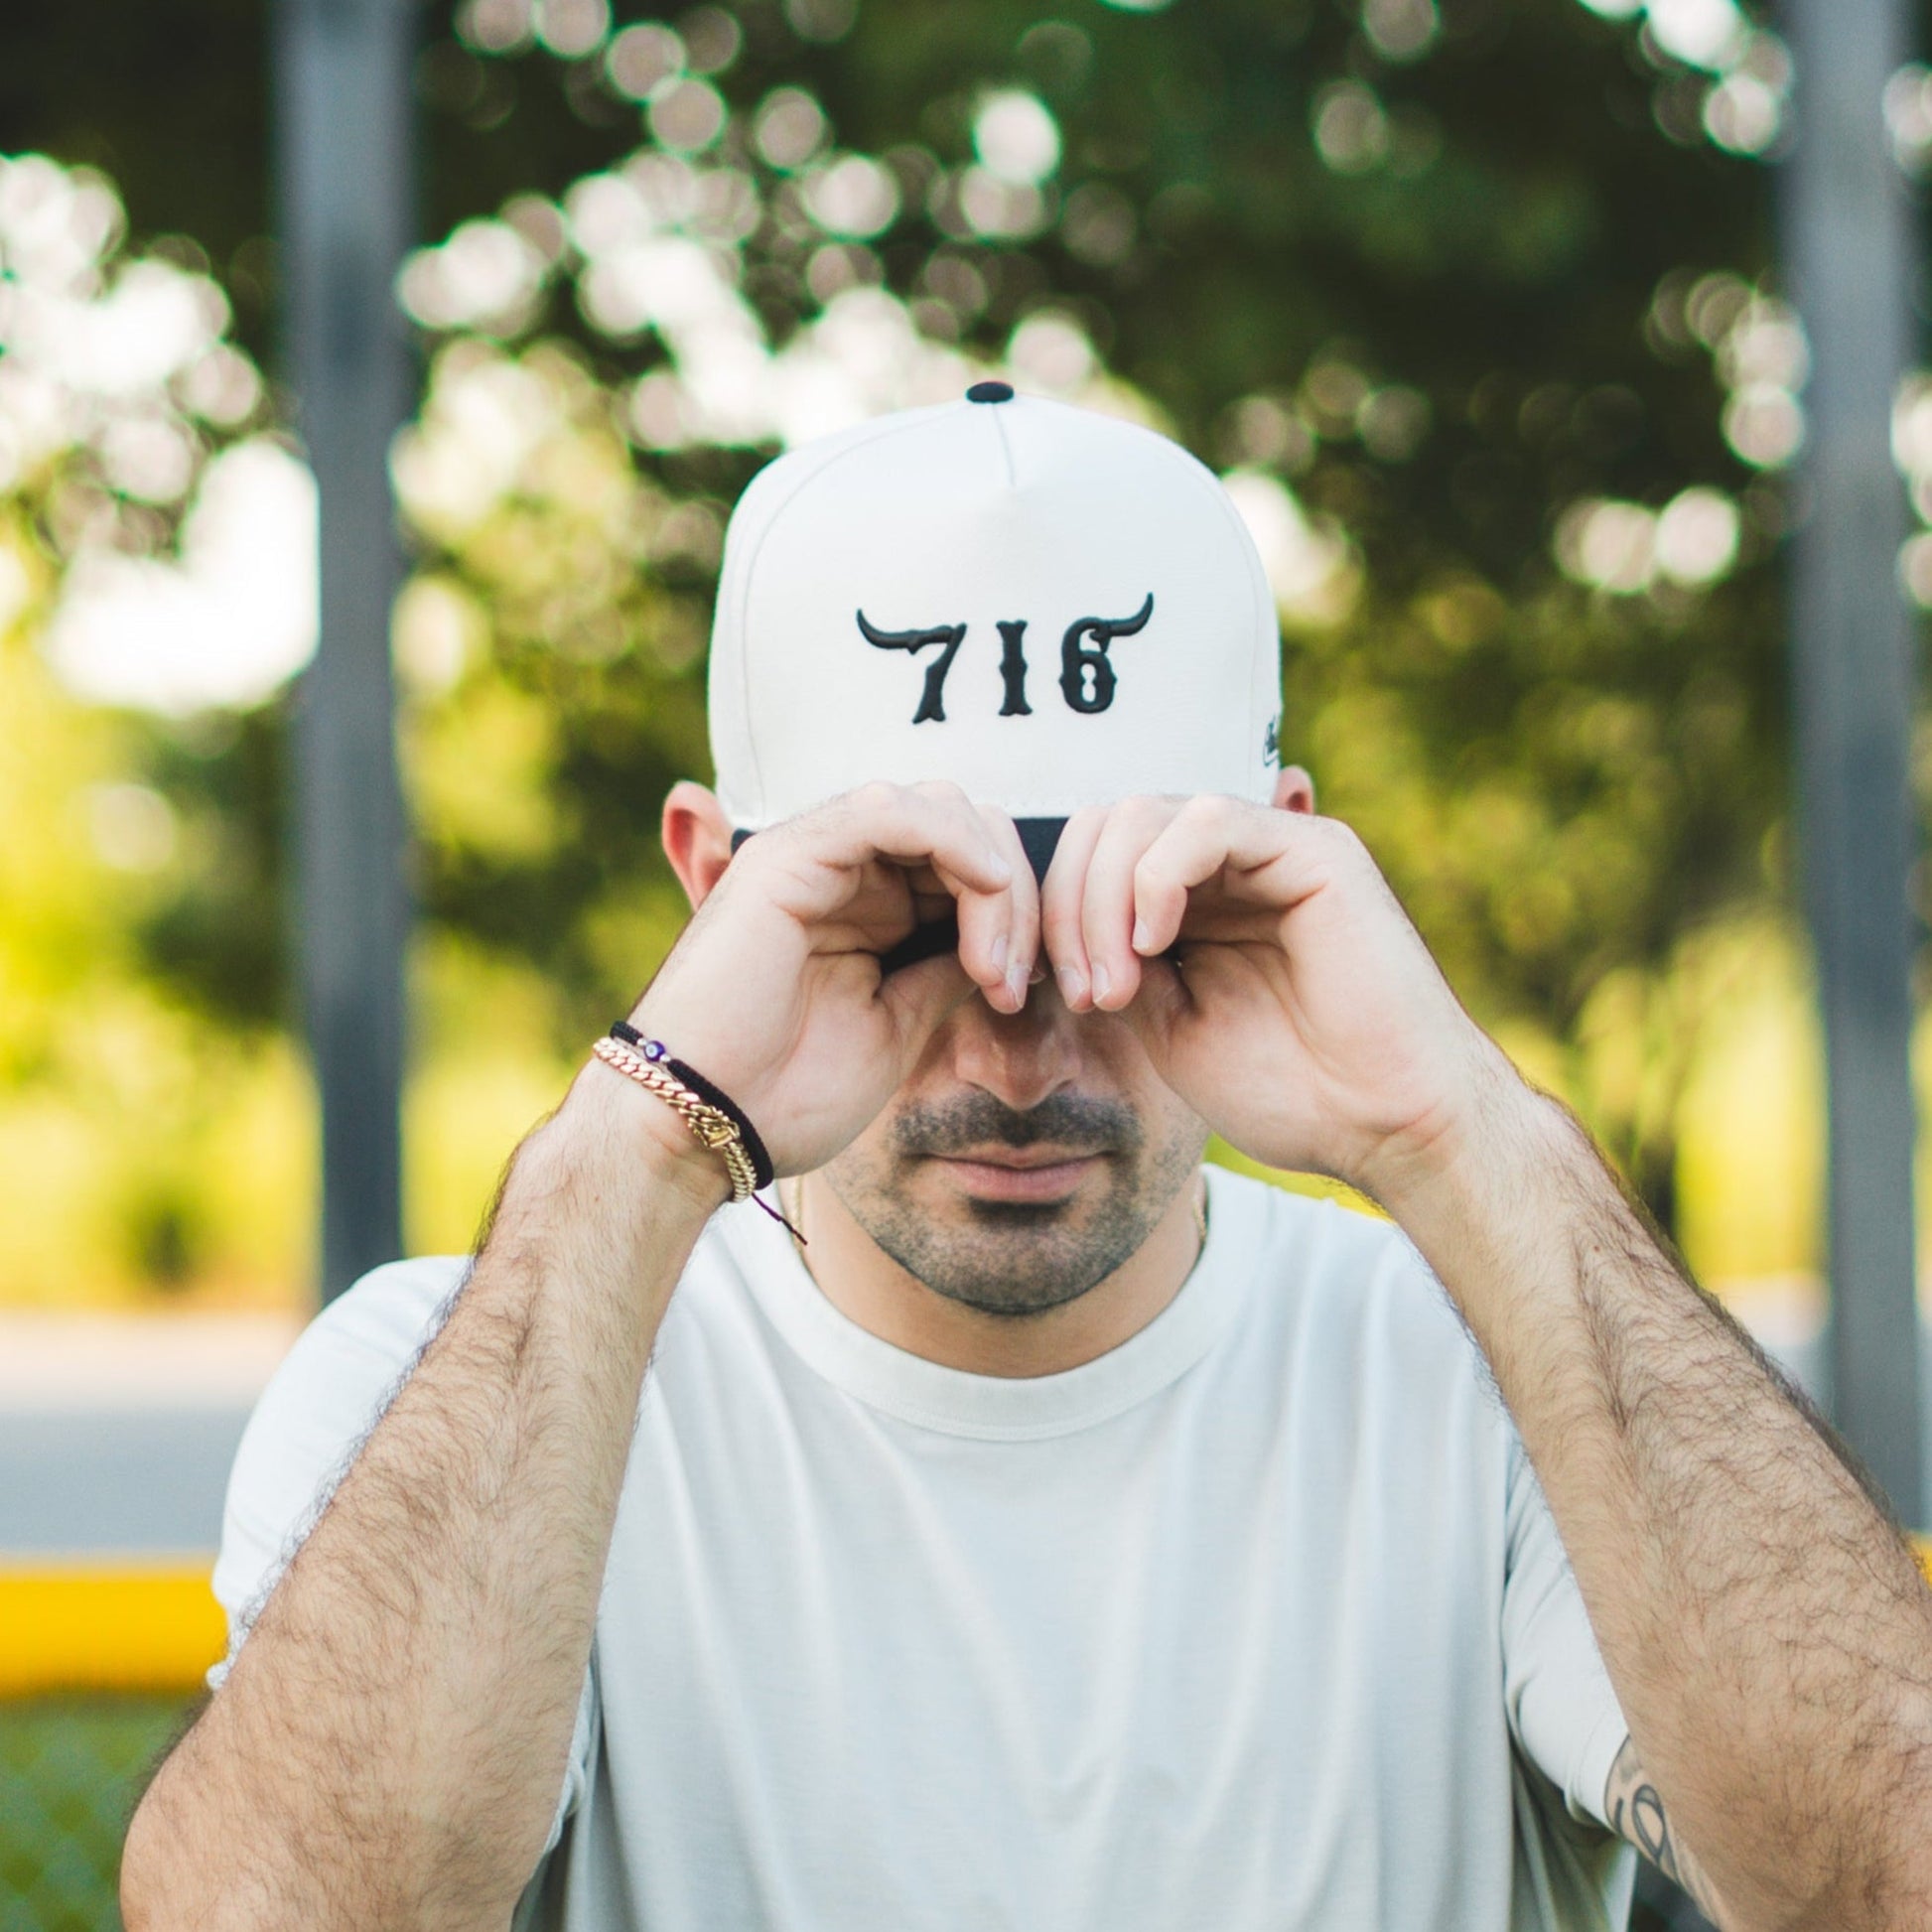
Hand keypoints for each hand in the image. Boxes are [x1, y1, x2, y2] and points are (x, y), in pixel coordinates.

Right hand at [629, 782, 1037, 1175]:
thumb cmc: (786, 1095)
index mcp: (866, 908)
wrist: (699, 1125)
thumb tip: (1009, 943)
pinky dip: (954, 843)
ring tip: (994, 963)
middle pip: (964, 825)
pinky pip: (890, 811)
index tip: (1024, 990)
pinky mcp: (789, 856)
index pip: (967, 862)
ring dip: (993, 879)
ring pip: (939, 808)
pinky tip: (981, 902)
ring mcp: (814, 857)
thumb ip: (946, 972)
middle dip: (1015, 895)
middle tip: (1015, 981)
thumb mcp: (898, 1027)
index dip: (1016, 912)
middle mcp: (841, 871)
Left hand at [1040, 795, 1511, 1201]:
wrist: (1385, 1126)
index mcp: (1190, 899)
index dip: (1049, 917)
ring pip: (1142, 815)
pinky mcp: (1314, 849)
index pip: (1089, 856)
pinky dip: (1157, 877)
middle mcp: (1227, 863)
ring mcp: (1270, 848)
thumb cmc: (1294, 1091)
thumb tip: (1048, 929)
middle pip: (1103, 824)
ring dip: (1102, 902)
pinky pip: (1207, 822)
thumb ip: (1114, 961)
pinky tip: (1155, 944)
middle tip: (1083, 994)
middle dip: (1066, 908)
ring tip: (1117, 986)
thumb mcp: (1167, 1025)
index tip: (1039, 994)